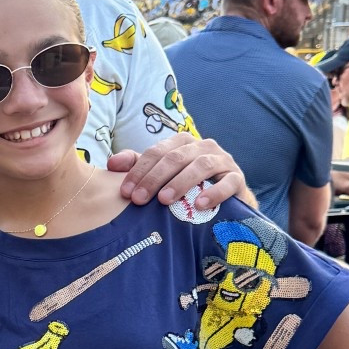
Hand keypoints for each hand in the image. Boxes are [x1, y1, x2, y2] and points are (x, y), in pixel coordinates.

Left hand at [108, 133, 245, 209]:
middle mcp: (203, 147)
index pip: (157, 152)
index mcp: (182, 143)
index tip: (125, 192)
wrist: (226, 202)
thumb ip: (139, 167)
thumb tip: (111, 164)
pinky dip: (214, 192)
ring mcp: (223, 161)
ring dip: (181, 183)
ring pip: (201, 165)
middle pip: (176, 158)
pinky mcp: (238, 178)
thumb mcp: (162, 176)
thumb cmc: (188, 187)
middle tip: (139, 200)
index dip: (139, 171)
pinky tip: (200, 205)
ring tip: (165, 201)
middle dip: (154, 179)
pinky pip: (228, 182)